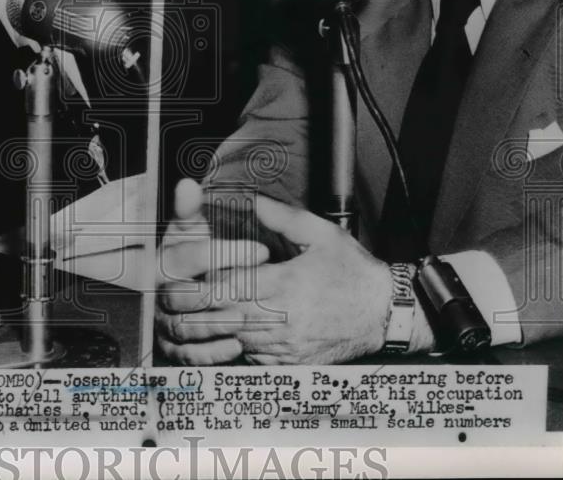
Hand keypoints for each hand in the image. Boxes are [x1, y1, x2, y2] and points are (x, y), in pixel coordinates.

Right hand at [155, 179, 268, 363]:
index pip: (188, 256)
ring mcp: (163, 321)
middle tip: (259, 287)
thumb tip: (187, 185)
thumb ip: (190, 210)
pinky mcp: (171, 348)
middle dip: (222, 291)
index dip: (225, 252)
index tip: (262, 249)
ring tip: (248, 318)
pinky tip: (236, 346)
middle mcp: (159, 292)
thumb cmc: (192, 253)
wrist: (187, 286)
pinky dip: (210, 353)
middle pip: (182, 295)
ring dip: (217, 324)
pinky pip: (186, 356)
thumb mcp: (191, 229)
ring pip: (184, 327)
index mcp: (163, 260)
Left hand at [159, 194, 397, 363]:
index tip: (187, 270)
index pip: (223, 284)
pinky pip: (249, 358)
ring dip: (211, 327)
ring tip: (196, 313)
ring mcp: (282, 347)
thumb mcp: (319, 233)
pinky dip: (236, 344)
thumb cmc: (352, 272)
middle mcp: (278, 320)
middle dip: (193, 305)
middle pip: (216, 316)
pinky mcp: (288, 363)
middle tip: (179, 293)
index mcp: (281, 285)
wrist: (383, 313)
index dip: (201, 278)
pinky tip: (234, 330)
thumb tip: (249, 199)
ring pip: (228, 340)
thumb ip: (279, 216)